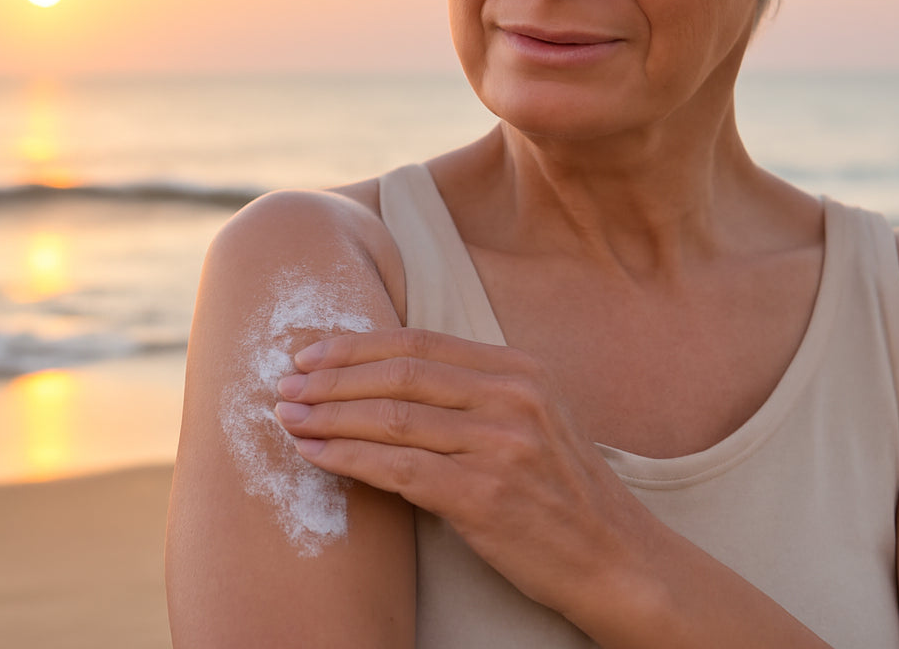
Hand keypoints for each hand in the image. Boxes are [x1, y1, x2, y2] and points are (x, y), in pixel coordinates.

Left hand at [274, 328, 651, 618]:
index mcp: (518, 368)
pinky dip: (346, 459)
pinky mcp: (484, 496)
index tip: (310, 353)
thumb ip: (471, 389)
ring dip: (326, 416)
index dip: (356, 344)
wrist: (615, 557)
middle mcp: (511, 396)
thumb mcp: (530, 416)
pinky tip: (314, 455)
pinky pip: (396, 469)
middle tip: (284, 383)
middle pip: (398, 372)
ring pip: (389, 418)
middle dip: (330, 377)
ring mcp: (500, 445)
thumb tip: (381, 376)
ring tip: (286, 417)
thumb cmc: (560, 488)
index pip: (419, 341)